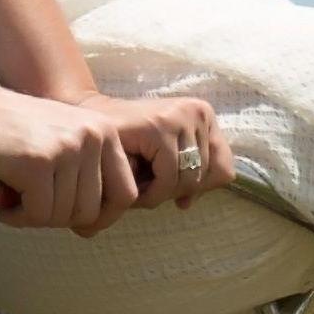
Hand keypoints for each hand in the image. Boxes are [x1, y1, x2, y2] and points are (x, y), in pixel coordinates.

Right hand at [0, 80, 230, 235]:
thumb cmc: (8, 133)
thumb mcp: (60, 142)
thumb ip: (84, 174)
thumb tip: (94, 227)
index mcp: (104, 131)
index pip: (127, 193)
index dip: (101, 216)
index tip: (72, 220)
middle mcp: (93, 136)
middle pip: (94, 210)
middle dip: (60, 219)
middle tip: (31, 206)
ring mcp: (66, 148)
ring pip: (64, 216)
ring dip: (35, 218)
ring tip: (13, 199)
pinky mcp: (37, 163)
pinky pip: (38, 215)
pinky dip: (17, 218)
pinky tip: (2, 203)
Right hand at [110, 95, 231, 210]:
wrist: (88, 126)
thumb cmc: (127, 148)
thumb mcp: (168, 160)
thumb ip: (191, 178)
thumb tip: (189, 202)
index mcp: (204, 115)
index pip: (224, 169)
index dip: (197, 187)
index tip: (171, 189)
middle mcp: (198, 111)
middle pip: (207, 177)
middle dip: (175, 192)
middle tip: (149, 188)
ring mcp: (179, 116)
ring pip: (188, 180)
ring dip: (161, 194)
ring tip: (141, 186)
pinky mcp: (158, 127)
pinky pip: (168, 178)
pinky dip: (151, 192)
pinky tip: (135, 185)